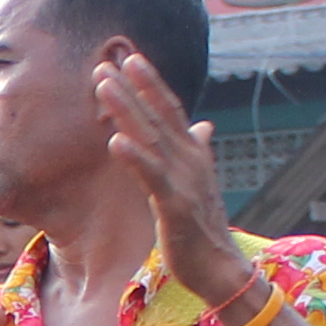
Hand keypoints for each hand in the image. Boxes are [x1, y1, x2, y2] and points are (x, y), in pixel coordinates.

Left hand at [99, 41, 242, 303]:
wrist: (221, 268)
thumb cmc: (203, 228)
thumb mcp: (199, 182)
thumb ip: (197, 149)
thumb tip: (203, 124)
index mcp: (193, 154)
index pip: (170, 109)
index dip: (150, 83)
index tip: (130, 57)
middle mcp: (190, 160)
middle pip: (157, 115)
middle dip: (132, 86)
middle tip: (107, 60)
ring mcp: (184, 181)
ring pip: (151, 137)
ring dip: (127, 108)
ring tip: (104, 85)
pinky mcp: (175, 206)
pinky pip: (152, 176)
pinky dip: (134, 157)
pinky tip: (115, 140)